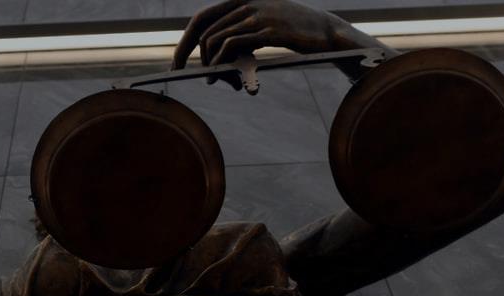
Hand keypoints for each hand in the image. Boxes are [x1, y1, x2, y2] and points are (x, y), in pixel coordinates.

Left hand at [172, 0, 372, 70]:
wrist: (326, 32)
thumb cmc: (294, 31)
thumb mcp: (263, 24)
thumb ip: (242, 31)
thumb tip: (219, 55)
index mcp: (242, 0)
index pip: (202, 17)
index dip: (186, 39)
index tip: (177, 61)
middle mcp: (246, 3)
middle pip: (202, 28)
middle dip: (187, 53)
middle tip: (181, 73)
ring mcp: (256, 15)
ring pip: (215, 38)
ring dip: (209, 64)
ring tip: (214, 79)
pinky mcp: (266, 30)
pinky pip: (232, 45)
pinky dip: (221, 62)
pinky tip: (221, 74)